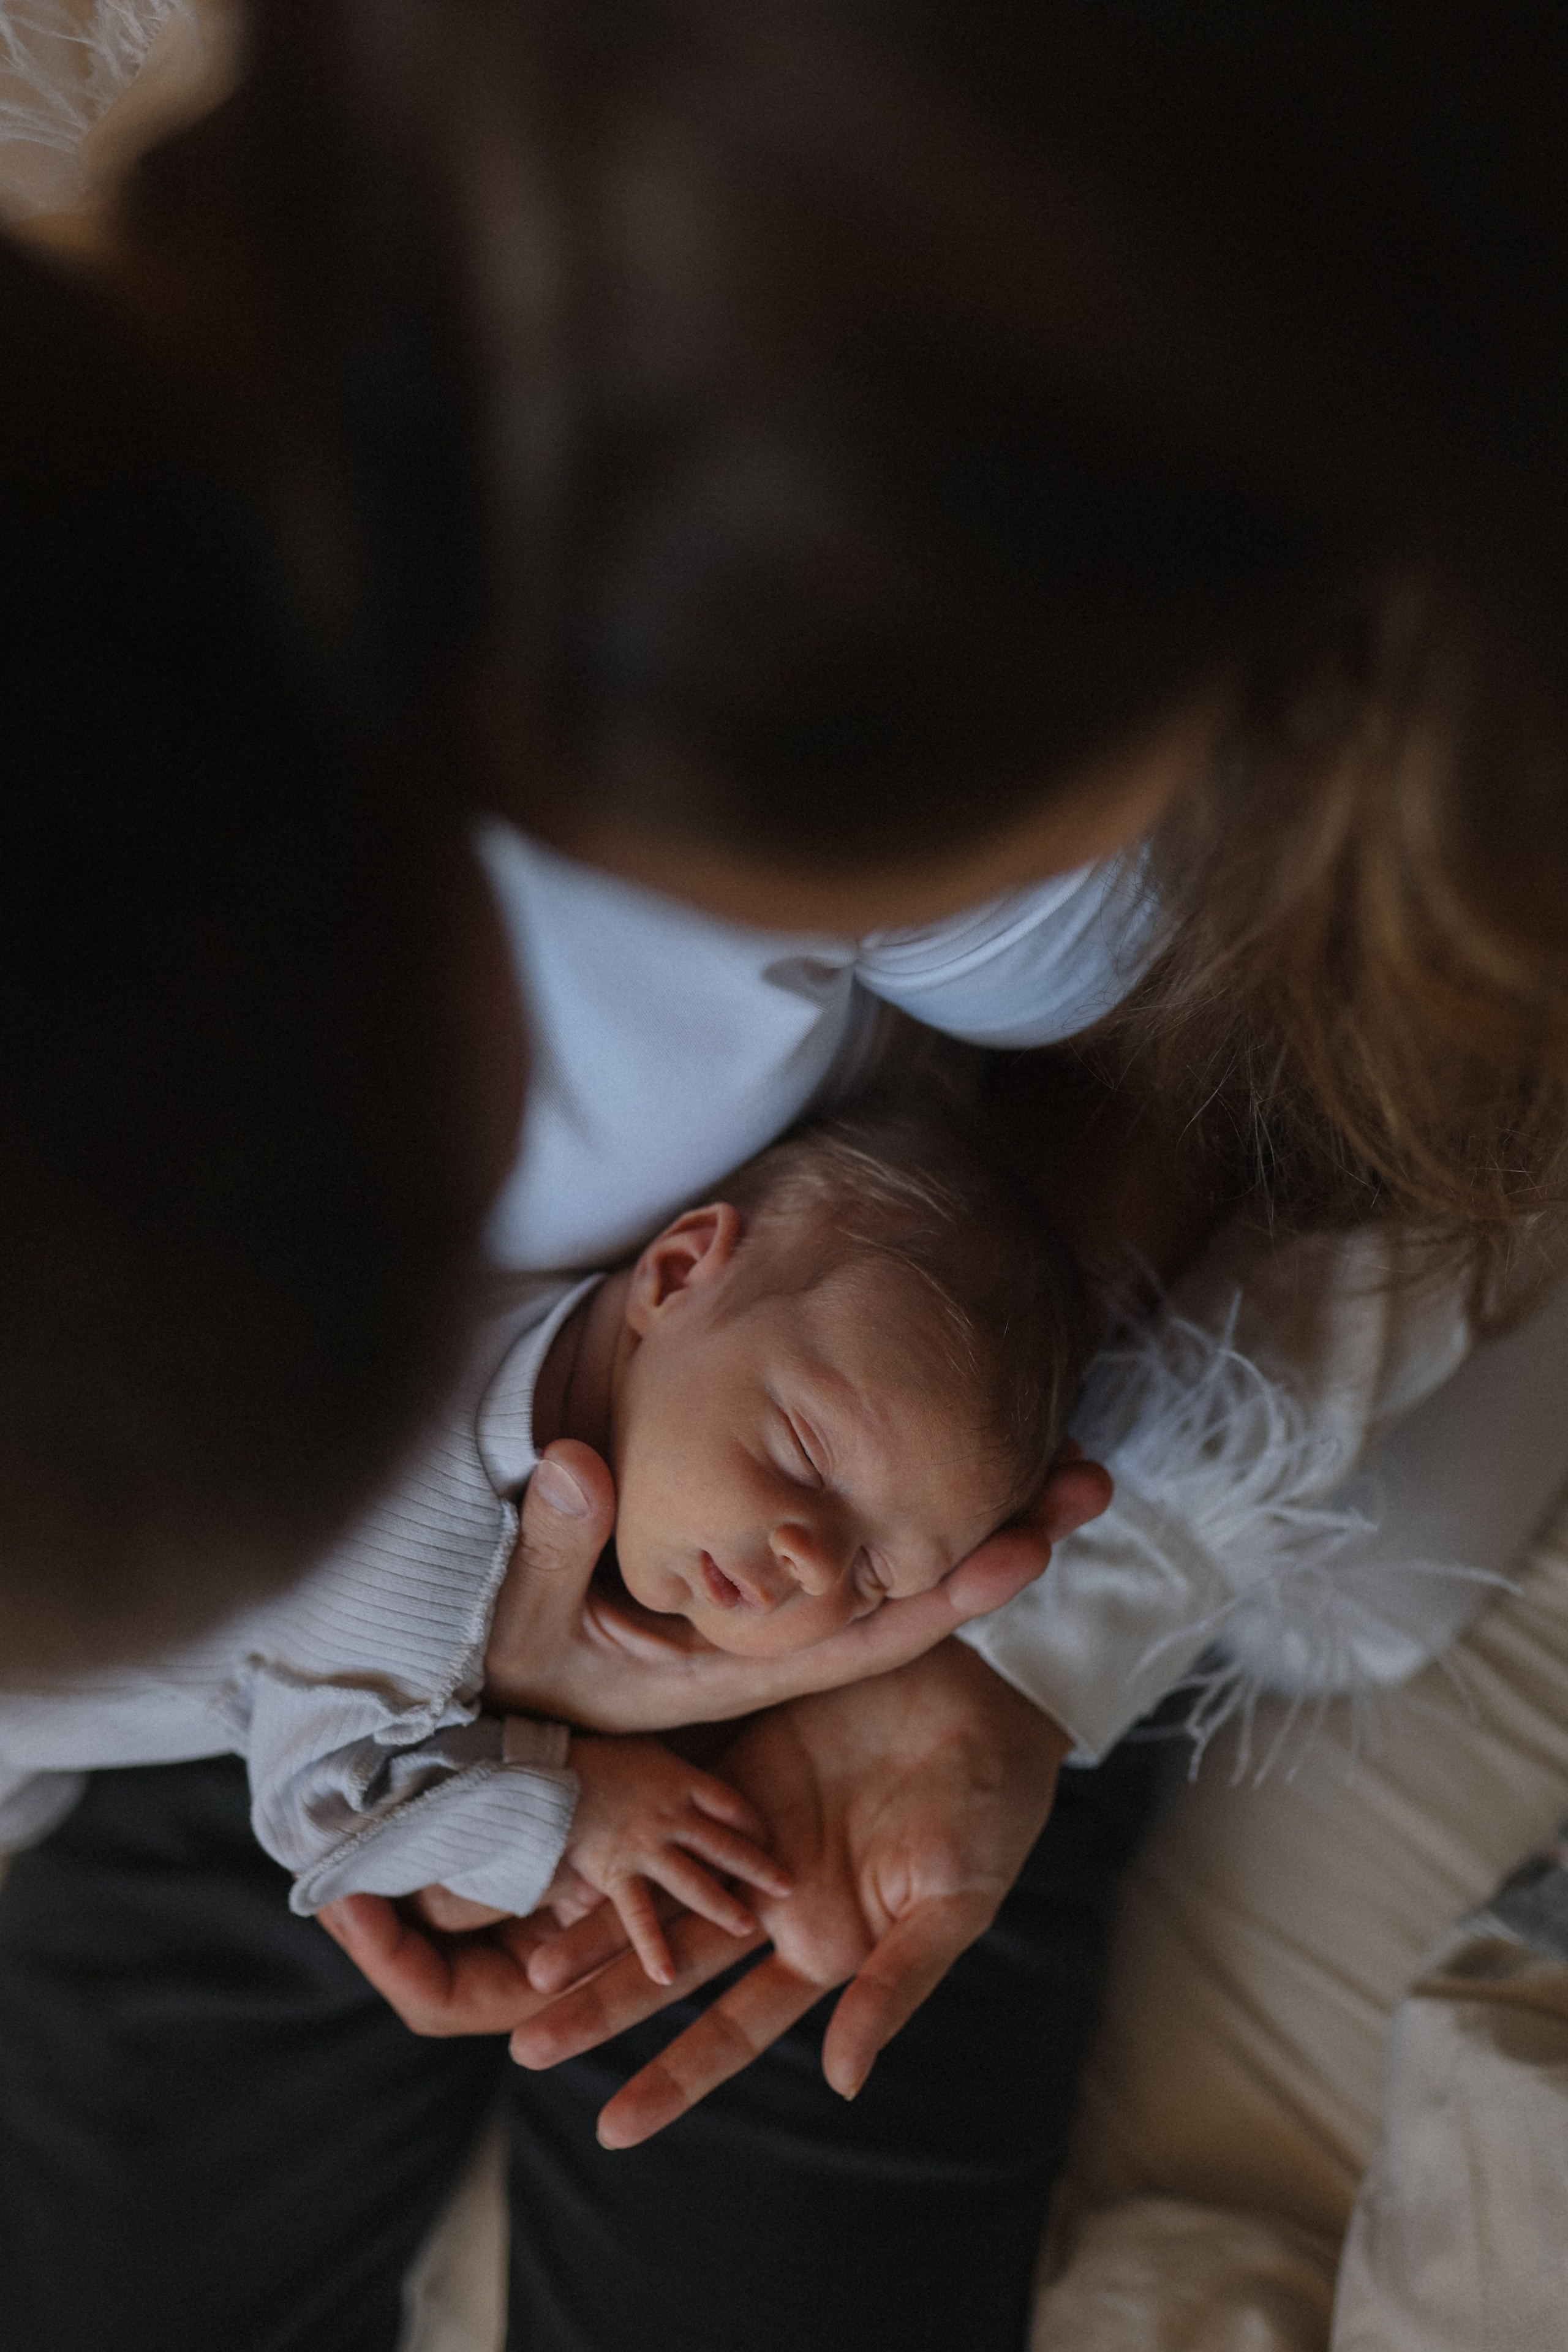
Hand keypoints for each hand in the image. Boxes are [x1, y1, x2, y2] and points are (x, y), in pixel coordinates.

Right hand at [484, 1437, 1109, 1732]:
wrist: (502, 1703)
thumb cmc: (516, 1679)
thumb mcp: (529, 1626)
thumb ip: (554, 1551)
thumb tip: (578, 1461)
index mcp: (752, 1669)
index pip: (876, 1630)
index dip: (956, 1586)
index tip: (1034, 1538)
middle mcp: (787, 1647)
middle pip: (918, 1595)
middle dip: (1005, 1535)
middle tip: (1091, 1474)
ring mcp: (783, 1613)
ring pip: (902, 1565)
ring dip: (981, 1510)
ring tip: (1063, 1454)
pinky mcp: (769, 1577)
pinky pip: (861, 1543)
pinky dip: (919, 1505)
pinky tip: (972, 1458)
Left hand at [511, 1641, 1070, 2145]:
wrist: (991, 1703)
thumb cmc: (992, 1814)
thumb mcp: (951, 1907)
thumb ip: (891, 1989)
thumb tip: (842, 2081)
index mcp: (824, 1949)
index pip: (733, 2030)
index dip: (674, 2078)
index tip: (611, 2130)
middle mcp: (772, 1906)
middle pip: (670, 1968)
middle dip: (601, 2008)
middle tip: (525, 2043)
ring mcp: (750, 1840)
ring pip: (656, 1893)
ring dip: (595, 1925)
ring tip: (523, 1965)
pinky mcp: (740, 1770)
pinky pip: (668, 1811)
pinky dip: (620, 1832)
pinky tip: (566, 1847)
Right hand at [546, 1735, 791, 1983]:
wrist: (544, 1773)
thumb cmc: (592, 1757)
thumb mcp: (641, 1749)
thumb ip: (665, 1770)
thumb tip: (675, 1781)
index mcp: (679, 1780)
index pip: (730, 1802)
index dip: (751, 1822)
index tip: (768, 1836)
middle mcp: (670, 1815)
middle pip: (724, 1843)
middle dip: (757, 1866)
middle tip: (788, 1887)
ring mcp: (646, 1846)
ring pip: (693, 1881)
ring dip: (721, 1906)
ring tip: (748, 1928)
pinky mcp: (617, 1873)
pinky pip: (639, 1916)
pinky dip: (652, 1947)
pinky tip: (667, 1976)